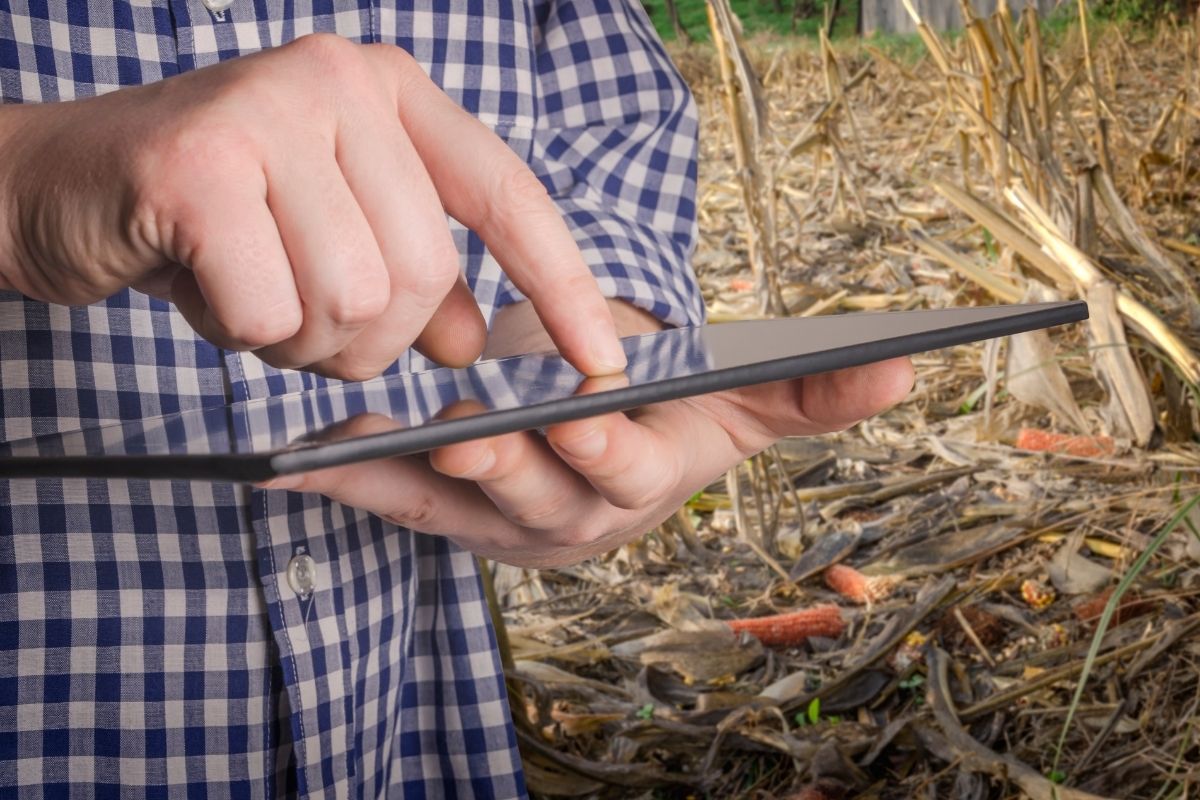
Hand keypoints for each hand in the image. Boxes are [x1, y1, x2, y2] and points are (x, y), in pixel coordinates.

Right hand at [0, 35, 624, 379]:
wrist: (58, 186)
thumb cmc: (211, 218)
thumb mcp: (330, 239)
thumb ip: (413, 283)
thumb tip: (475, 342)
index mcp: (390, 91)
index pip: (506, 194)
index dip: (561, 285)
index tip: (600, 362)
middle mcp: (339, 80)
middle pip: (422, 275)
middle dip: (369, 337)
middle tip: (305, 321)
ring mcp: (269, 109)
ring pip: (353, 301)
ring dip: (302, 339)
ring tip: (251, 296)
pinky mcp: (198, 162)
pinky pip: (273, 310)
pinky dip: (243, 332)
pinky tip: (206, 291)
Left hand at [260, 301, 914, 567]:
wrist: (601, 439)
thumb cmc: (670, 412)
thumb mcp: (739, 397)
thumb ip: (814, 389)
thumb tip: (910, 363)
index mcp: (640, 483)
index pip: (628, 472)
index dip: (609, 447)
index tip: (586, 412)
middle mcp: (570, 516)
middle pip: (537, 496)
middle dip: (507, 468)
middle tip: (470, 436)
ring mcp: (502, 520)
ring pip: (458, 507)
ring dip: (410, 478)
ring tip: (365, 441)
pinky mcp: (445, 513)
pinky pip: (395, 502)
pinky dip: (350, 482)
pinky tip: (306, 460)